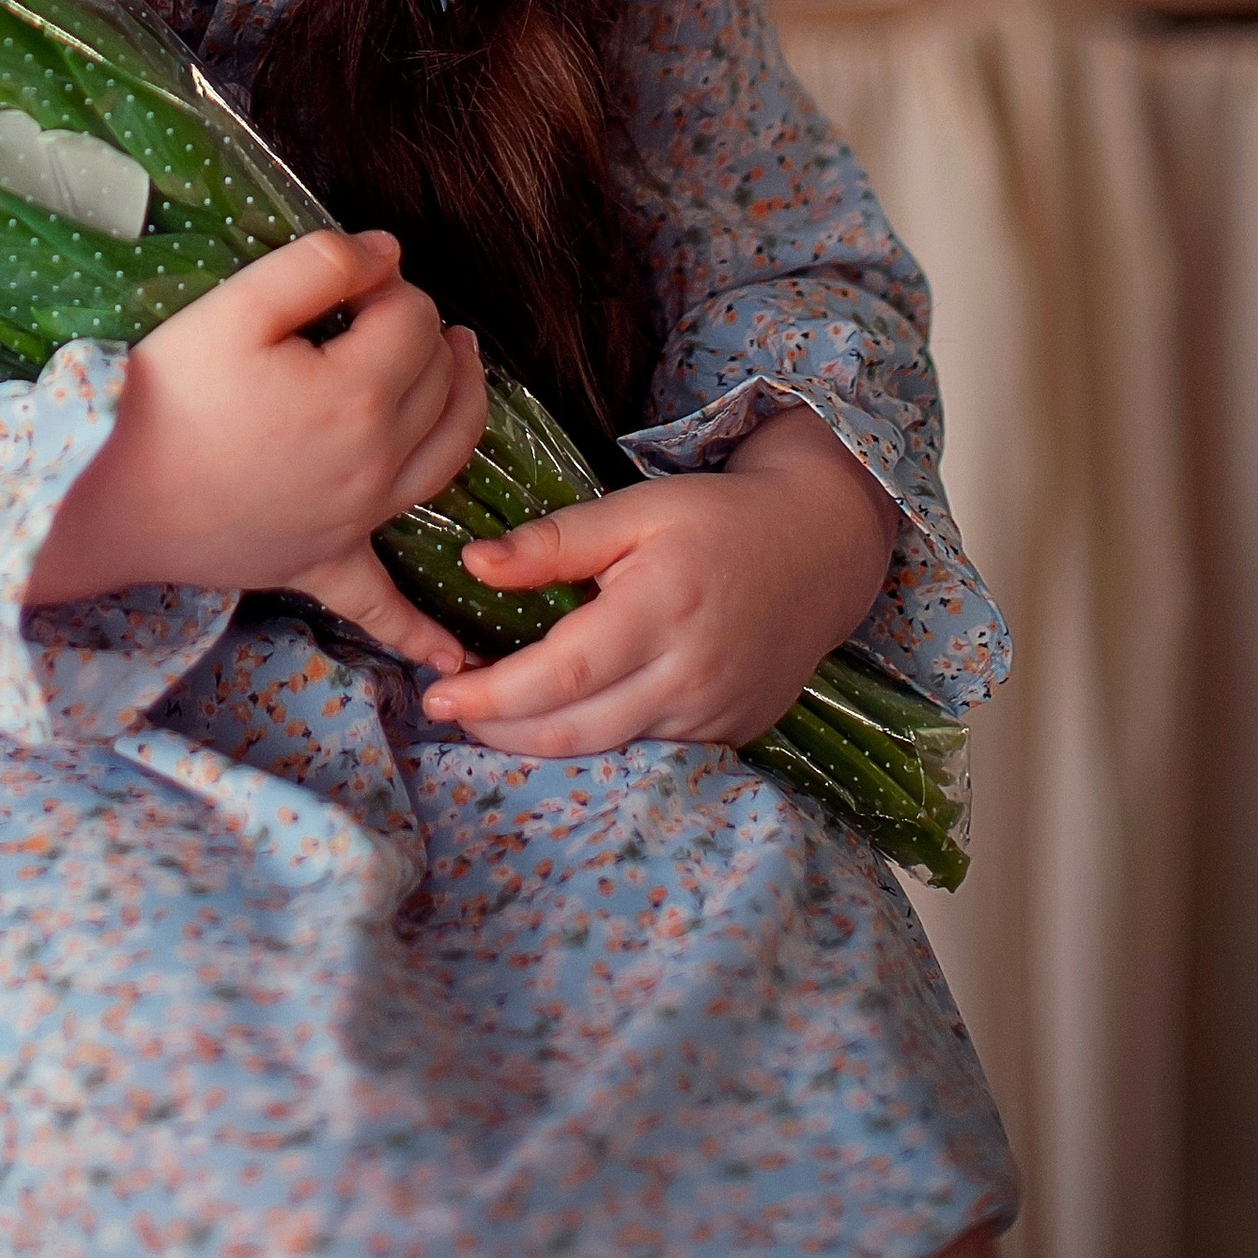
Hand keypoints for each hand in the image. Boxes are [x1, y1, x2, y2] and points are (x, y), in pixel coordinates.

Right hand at [27, 228, 486, 663]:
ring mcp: (356, 522)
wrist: (106, 493)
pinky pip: (381, 607)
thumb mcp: (236, 305)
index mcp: (361, 396)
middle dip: (426, 333)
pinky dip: (420, 632)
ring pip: (447, 463)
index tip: (347, 279)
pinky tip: (450, 664)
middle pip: (441, 383)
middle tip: (387, 306)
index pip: (414, 319)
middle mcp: (378, 464)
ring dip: (466, 409)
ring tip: (460, 366)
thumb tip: (388, 254)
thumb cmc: (167, 395)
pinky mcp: (321, 565)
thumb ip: (321, 265)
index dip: (387, 285)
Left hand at [418, 405, 897, 759]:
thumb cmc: (718, 519)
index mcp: (660, 609)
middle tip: (446, 710)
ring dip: (542, 739)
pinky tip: (564, 714)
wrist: (820, 549)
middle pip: (575, 730)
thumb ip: (554, 543)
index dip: (493, 695)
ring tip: (491, 713)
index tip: (437, 695)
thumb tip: (472, 565)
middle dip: (501, 728)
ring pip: (609, 747)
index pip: (560, 675)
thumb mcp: (635, 510)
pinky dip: (598, 737)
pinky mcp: (731, 731)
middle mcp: (690, 673)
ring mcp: (714, 712)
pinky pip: (650, 748)